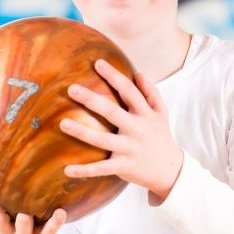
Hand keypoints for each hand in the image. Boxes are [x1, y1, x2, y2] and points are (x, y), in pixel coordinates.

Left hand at [61, 59, 183, 204]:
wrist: (170, 170)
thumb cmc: (161, 137)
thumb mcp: (161, 113)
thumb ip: (151, 93)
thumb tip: (138, 74)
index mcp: (145, 114)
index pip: (129, 91)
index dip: (114, 76)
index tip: (98, 63)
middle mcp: (136, 129)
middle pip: (112, 112)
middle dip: (92, 100)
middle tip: (71, 89)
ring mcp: (129, 149)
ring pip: (102, 140)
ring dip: (82, 132)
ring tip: (63, 124)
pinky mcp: (123, 166)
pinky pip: (102, 168)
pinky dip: (85, 170)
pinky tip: (66, 169)